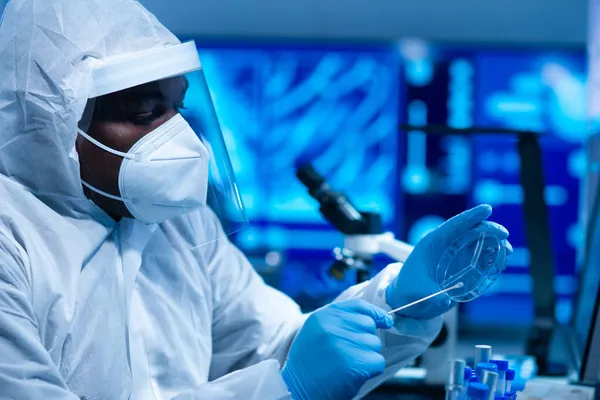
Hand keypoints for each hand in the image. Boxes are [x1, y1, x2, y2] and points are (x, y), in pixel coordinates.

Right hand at [281, 299, 393, 399]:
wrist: (297, 392)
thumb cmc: (310, 365)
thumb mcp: (316, 332)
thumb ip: (340, 321)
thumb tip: (379, 319)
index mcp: (323, 316)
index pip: (358, 305)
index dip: (375, 313)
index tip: (386, 321)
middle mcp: (331, 326)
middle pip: (368, 325)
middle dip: (365, 340)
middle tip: (346, 355)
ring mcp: (342, 343)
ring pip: (374, 344)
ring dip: (366, 356)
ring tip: (345, 365)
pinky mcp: (354, 363)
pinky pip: (377, 361)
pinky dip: (371, 371)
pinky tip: (352, 375)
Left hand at [386, 204, 511, 318]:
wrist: (409, 297)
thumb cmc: (409, 289)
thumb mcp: (417, 290)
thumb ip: (430, 294)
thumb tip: (445, 299)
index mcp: (433, 242)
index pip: (453, 224)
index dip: (470, 216)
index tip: (487, 209)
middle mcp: (447, 245)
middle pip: (470, 230)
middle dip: (489, 229)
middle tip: (504, 236)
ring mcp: (457, 255)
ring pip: (479, 242)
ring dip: (495, 244)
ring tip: (507, 251)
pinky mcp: (464, 266)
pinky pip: (482, 257)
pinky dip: (493, 257)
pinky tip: (501, 262)